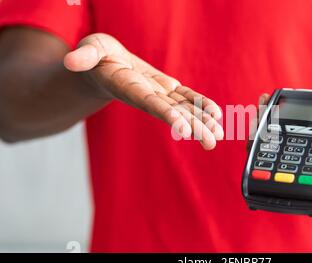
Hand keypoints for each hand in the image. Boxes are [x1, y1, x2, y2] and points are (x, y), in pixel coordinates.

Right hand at [64, 33, 222, 149]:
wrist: (106, 65)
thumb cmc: (96, 58)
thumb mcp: (89, 50)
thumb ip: (84, 56)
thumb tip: (70, 61)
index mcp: (129, 88)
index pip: (150, 104)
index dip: (167, 115)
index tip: (183, 128)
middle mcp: (147, 96)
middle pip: (173, 113)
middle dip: (193, 126)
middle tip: (211, 141)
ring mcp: (158, 93)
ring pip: (183, 109)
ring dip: (201, 120)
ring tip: (219, 134)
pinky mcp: (166, 87)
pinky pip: (186, 98)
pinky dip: (200, 104)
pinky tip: (215, 114)